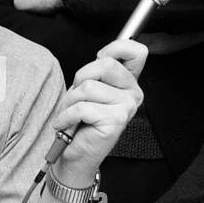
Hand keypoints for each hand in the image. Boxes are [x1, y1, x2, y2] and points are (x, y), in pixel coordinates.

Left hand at [50, 39, 146, 186]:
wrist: (76, 154)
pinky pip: (83, 107)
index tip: (100, 57)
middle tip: (76, 96)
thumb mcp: (88, 89)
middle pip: (105, 65)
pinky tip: (67, 123)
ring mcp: (127, 107)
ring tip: (71, 114)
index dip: (116, 47)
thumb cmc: (81, 121)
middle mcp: (133, 93)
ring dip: (70, 101)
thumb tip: (103, 55)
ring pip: (88, 87)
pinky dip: (67, 116)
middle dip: (80, 78)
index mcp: (128, 82)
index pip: (136, 51)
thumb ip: (98, 70)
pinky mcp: (116, 120)